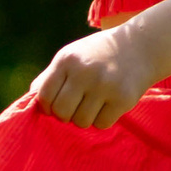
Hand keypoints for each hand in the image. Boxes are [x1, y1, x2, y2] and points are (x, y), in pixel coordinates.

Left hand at [29, 29, 155, 128]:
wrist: (140, 46)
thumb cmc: (98, 54)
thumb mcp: (72, 56)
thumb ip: (50, 76)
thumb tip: (31, 101)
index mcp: (67, 60)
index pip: (45, 96)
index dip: (47, 107)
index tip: (56, 106)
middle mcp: (84, 72)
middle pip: (61, 112)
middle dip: (65, 115)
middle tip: (75, 108)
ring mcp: (104, 85)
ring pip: (81, 121)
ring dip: (85, 118)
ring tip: (93, 104)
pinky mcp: (122, 98)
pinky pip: (101, 124)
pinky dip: (103, 119)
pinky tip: (108, 105)